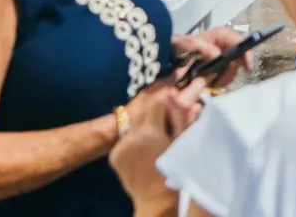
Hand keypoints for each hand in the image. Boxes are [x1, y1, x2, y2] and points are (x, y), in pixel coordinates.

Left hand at [107, 79, 205, 212]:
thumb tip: (182, 93)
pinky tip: (143, 152)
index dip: (167, 102)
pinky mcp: (113, 155)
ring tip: (155, 142)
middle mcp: (130, 136)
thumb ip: (181, 115)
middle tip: (166, 126)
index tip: (174, 110)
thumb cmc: (175, 172)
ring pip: (134, 124)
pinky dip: (135, 141)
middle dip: (155, 114)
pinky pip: (126, 138)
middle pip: (143, 110)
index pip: (156, 100)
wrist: (156, 201)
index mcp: (149, 132)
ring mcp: (120, 146)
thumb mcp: (182, 141)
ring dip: (145, 127)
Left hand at [171, 27, 247, 89]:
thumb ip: (201, 46)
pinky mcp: (217, 71)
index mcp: (219, 36)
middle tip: (218, 78)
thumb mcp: (186, 44)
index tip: (247, 67)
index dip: (245, 52)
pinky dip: (217, 83)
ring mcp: (221, 60)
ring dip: (222, 78)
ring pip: (232, 71)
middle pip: (238, 58)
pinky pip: (224, 79)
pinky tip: (207, 83)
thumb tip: (216, 55)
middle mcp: (223, 46)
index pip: (238, 40)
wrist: (167, 62)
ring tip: (208, 80)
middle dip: (230, 70)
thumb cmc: (177, 48)